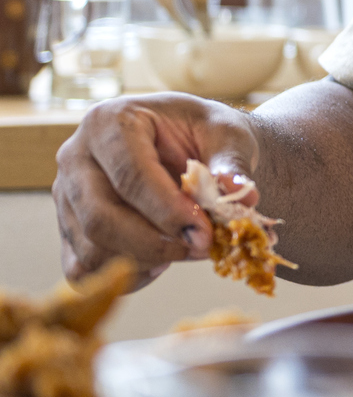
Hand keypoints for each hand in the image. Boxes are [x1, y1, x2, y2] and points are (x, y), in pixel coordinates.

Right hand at [53, 93, 261, 285]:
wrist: (192, 145)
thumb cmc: (206, 135)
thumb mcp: (228, 135)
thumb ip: (231, 164)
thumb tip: (241, 195)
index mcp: (111, 121)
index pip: (130, 175)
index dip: (168, 211)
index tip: (205, 234)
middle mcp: (76, 157)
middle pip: (100, 218)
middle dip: (155, 243)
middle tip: (201, 248)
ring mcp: (66, 196)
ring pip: (92, 249)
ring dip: (146, 260)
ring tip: (186, 247)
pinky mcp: (68, 228)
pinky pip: (85, 269)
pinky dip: (127, 275)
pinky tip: (162, 259)